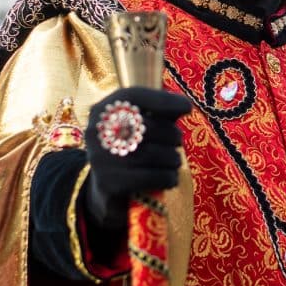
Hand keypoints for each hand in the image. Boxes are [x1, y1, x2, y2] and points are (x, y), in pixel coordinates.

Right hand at [83, 87, 191, 228]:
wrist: (105, 189)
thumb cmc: (130, 149)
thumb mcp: (139, 126)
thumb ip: (159, 114)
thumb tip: (184, 107)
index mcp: (104, 111)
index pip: (135, 96)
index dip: (164, 100)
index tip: (187, 108)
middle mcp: (97, 131)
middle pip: (148, 127)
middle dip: (172, 134)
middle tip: (177, 141)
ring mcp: (101, 158)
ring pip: (154, 154)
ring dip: (173, 158)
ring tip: (174, 160)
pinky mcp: (109, 183)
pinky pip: (152, 177)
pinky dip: (169, 177)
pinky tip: (171, 178)